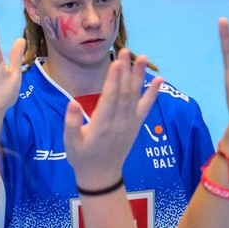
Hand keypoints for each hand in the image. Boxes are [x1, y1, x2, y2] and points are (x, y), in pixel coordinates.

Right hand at [64, 48, 160, 189]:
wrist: (101, 176)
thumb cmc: (81, 158)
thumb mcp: (70, 143)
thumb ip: (71, 124)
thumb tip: (72, 102)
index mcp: (101, 126)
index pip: (109, 98)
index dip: (114, 80)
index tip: (116, 62)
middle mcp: (118, 123)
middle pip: (124, 92)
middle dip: (125, 71)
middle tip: (126, 50)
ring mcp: (129, 124)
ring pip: (135, 96)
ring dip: (139, 76)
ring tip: (142, 57)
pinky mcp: (136, 126)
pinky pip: (146, 108)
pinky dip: (152, 93)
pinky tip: (158, 80)